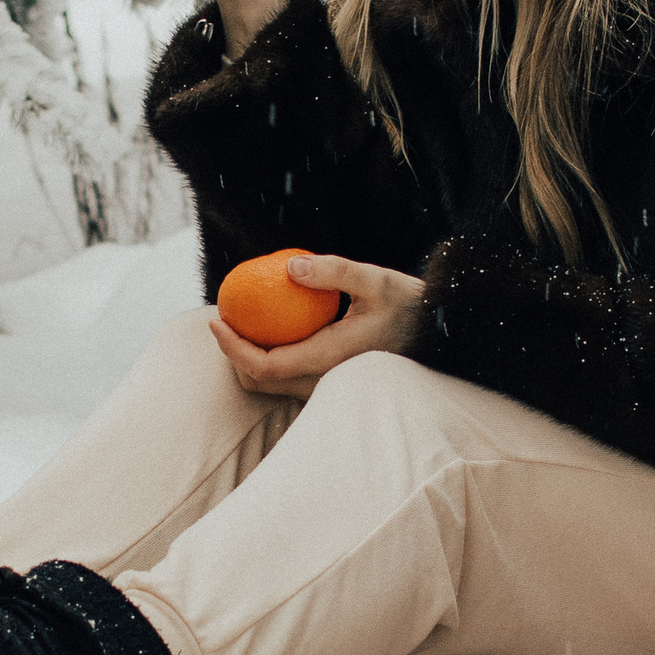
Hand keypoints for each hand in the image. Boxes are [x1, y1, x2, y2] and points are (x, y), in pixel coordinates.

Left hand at [210, 254, 426, 402]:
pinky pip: (289, 379)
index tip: (216, 320)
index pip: (265, 366)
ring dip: (250, 359)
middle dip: (233, 355)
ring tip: (243, 322)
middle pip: (260, 382)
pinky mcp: (333, 384)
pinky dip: (270, 359)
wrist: (438, 335)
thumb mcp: (375, 279)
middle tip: (224, 318)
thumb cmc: (409, 306)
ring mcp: (328, 388)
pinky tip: (272, 328)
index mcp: (329, 359)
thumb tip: (290, 267)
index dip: (233, 348)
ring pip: (273, 385)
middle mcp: (324, 382)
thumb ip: (333, 271)